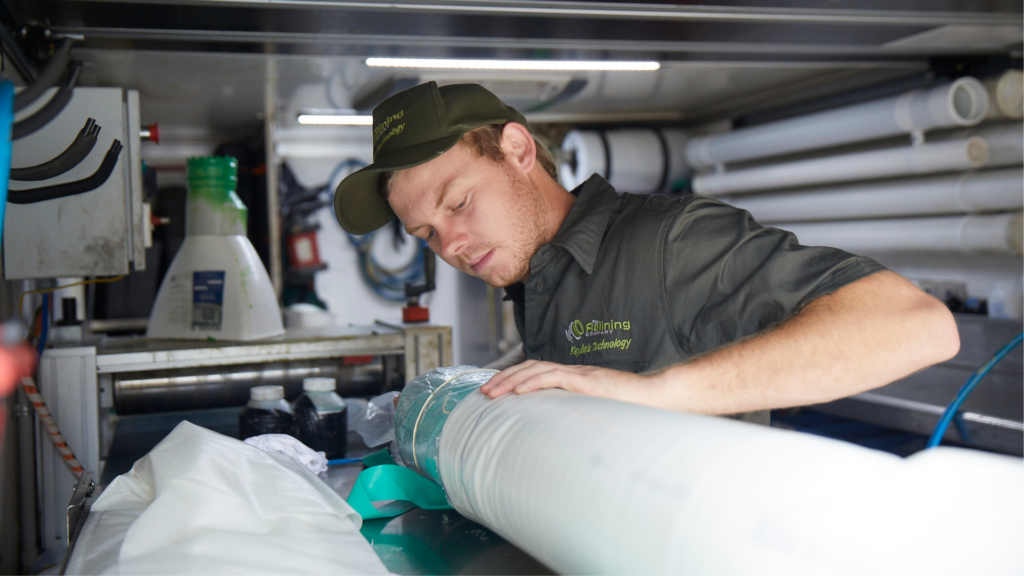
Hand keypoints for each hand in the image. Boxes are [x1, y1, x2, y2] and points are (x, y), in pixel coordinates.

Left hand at [479, 360, 656, 404]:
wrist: (659, 398)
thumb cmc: (633, 409)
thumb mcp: (598, 413)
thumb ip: (580, 416)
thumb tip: (562, 436)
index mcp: (575, 379)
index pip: (537, 372)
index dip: (514, 378)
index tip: (495, 390)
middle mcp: (574, 373)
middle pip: (531, 368)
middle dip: (504, 378)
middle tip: (484, 392)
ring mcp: (580, 375)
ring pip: (537, 369)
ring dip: (511, 380)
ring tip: (493, 392)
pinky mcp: (587, 382)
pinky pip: (555, 377)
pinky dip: (533, 382)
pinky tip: (518, 391)